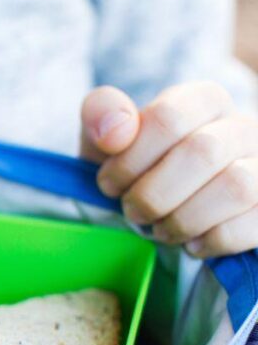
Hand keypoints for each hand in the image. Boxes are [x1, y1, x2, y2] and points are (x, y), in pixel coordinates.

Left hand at [81, 82, 257, 257]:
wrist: (165, 207)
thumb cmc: (138, 166)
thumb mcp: (108, 136)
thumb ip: (102, 112)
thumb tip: (115, 133)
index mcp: (203, 101)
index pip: (168, 117)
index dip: (129, 159)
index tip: (108, 184)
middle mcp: (242, 127)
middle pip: (201, 152)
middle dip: (152, 193)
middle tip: (131, 211)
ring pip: (235, 187)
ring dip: (182, 219)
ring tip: (158, 230)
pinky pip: (252, 224)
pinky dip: (212, 240)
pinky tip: (191, 243)